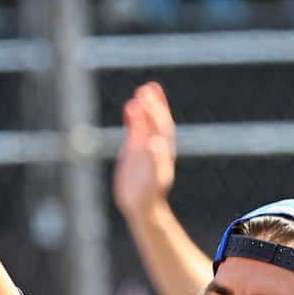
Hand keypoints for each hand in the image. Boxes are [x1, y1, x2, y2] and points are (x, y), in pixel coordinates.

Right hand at [114, 82, 177, 216]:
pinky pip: (134, 129)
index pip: (162, 127)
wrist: (141, 206)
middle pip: (156, 120)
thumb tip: (157, 143)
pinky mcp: (133, 149)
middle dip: (153, 105)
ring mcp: (145, 146)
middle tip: (147, 88)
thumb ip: (156, 161)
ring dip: (143, 108)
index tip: (152, 99)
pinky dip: (133, 118)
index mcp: (163, 151)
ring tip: (140, 92)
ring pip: (145, 122)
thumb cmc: (149, 195)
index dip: (158, 112)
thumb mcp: (153, 179)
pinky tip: (129, 107)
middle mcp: (156, 145)